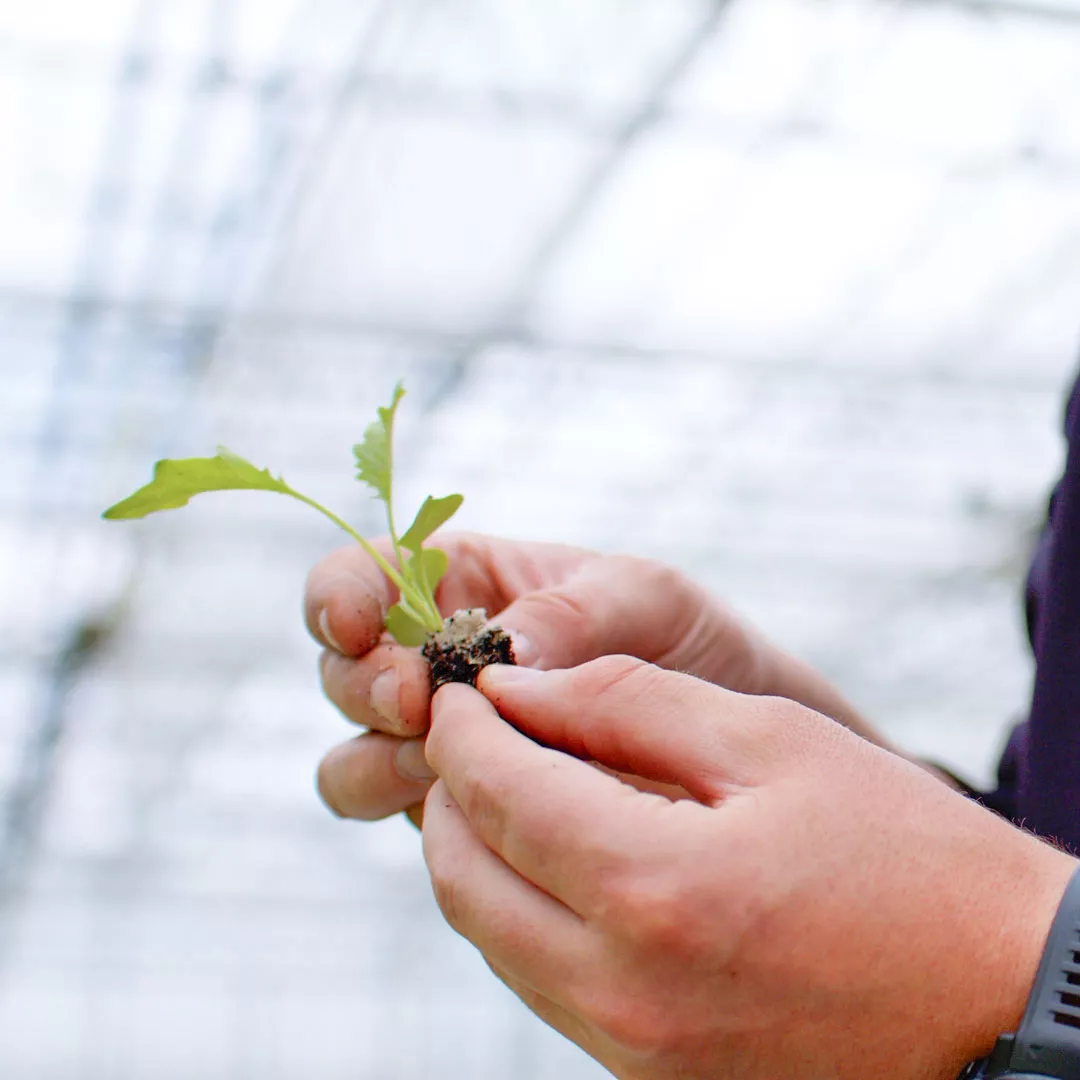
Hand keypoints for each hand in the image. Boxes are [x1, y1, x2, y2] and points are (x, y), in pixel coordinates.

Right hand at [306, 533, 802, 824]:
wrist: (742, 748)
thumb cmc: (690, 647)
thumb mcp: (646, 599)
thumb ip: (568, 614)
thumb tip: (496, 655)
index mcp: (467, 586)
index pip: (363, 578)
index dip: (340, 597)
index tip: (355, 625)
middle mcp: (440, 666)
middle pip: (344, 673)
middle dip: (366, 686)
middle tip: (419, 701)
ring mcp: (447, 746)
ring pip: (355, 759)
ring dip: (381, 761)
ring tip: (450, 762)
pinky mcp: (468, 814)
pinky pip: (414, 822)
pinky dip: (431, 818)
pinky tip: (488, 813)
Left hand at [421, 659, 1075, 1079]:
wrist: (1000, 1000)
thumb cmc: (904, 854)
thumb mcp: (772, 742)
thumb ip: (626, 703)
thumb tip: (516, 688)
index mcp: (656, 892)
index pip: (496, 797)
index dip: (462, 731)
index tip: (462, 688)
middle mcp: (622, 992)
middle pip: (463, 878)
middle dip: (451, 791)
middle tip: (480, 731)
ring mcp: (631, 1050)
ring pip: (491, 936)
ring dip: (481, 850)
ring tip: (520, 780)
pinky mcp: (648, 1077)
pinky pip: (542, 980)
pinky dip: (525, 907)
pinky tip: (568, 853)